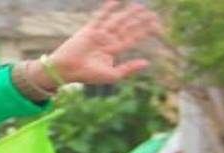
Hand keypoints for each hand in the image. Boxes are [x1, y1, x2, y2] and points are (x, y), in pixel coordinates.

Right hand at [33, 0, 160, 88]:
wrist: (67, 70)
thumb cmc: (88, 75)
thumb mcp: (112, 75)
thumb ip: (129, 68)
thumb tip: (147, 62)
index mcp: (113, 50)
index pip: (132, 38)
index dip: (144, 31)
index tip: (156, 25)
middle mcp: (107, 40)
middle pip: (126, 28)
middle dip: (138, 21)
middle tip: (151, 13)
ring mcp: (99, 34)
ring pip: (116, 21)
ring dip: (128, 14)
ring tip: (139, 7)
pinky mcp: (89, 29)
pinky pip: (100, 17)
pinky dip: (107, 9)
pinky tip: (116, 1)